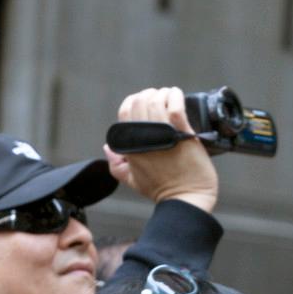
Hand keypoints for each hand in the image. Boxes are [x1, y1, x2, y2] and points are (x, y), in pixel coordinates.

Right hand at [103, 86, 217, 213]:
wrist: (185, 200)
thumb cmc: (162, 191)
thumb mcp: (132, 180)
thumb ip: (116, 165)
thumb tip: (107, 148)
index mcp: (129, 145)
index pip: (125, 110)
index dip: (135, 101)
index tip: (148, 104)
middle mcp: (142, 137)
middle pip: (139, 100)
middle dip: (151, 94)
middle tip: (163, 99)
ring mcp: (161, 134)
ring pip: (156, 99)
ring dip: (164, 93)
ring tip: (172, 98)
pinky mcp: (181, 132)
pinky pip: (175, 105)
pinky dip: (176, 96)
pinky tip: (178, 96)